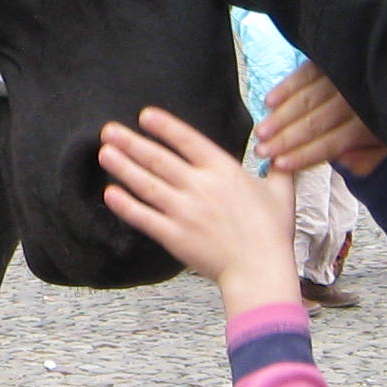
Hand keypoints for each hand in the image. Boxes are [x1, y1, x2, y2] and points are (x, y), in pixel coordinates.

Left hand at [97, 106, 299, 314]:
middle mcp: (201, 187)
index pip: (187, 140)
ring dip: (123, 167)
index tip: (144, 116)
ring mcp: (185, 212)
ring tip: (105, 153)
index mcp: (224, 171)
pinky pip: (145, 217)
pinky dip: (126, 205)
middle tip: (108, 130)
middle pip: (159, 159)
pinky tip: (110, 194)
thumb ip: (278, 170)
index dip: (164, 126)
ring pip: (147, 185)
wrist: (260, 270)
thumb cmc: (272, 234)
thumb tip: (280, 154)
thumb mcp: (281, 193)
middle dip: (131, 142)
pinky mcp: (175, 236)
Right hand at [255, 62, 386, 175]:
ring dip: (281, 117)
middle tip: (260, 151)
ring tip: (261, 131)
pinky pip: (306, 73)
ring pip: (307, 99)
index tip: (279, 165)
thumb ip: (368, 158)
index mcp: (370, 125)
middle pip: (315, 123)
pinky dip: (287, 86)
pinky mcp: (336, 58)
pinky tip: (269, 101)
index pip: (331, 143)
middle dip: (285, 140)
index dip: (304, 155)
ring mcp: (344, 77)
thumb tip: (341, 162)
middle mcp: (355, 101)